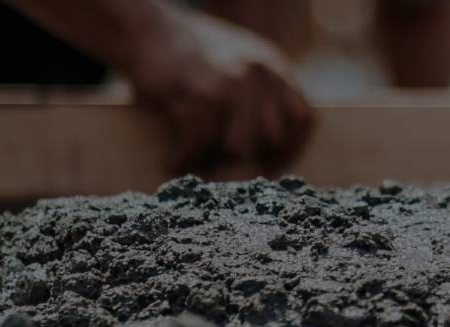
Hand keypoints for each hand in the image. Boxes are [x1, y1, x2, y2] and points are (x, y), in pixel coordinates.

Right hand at [119, 11, 314, 173]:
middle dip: (247, 163)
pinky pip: (199, 142)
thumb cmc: (190, 59)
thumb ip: (261, 99)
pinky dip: (183, 157)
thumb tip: (269, 154)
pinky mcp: (200, 90)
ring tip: (195, 166)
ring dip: (212, 163)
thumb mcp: (239, 67)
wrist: (146, 30)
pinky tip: (172, 160)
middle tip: (222, 173)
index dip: (289, 150)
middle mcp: (260, 73)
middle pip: (270, 140)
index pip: (303, 119)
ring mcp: (232, 80)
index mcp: (275, 68)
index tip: (268, 168)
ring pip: (236, 147)